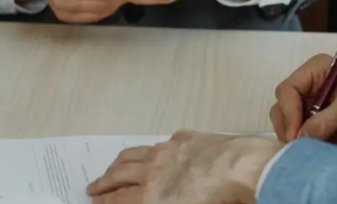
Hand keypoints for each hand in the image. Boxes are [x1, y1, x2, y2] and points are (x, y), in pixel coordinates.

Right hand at [87, 130, 279, 203]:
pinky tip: (158, 149)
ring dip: (120, 162)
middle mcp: (154, 170)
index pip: (119, 200)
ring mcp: (169, 151)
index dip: (104, 201)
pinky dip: (155, 148)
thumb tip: (148, 199)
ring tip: (114, 166)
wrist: (242, 167)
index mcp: (152, 195)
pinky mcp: (188, 139)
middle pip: (120, 175)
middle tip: (94, 187)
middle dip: (104, 183)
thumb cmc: (219, 200)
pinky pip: (165, 141)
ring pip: (136, 154)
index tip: (94, 201)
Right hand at [270, 55, 336, 156]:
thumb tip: (299, 137)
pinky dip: (303, 146)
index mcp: (318, 72)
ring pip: (290, 124)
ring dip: (294, 137)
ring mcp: (317, 110)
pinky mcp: (324, 129)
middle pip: (283, 106)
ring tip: (305, 150)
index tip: (296, 133)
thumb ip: (324, 121)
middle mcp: (313, 89)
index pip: (288, 89)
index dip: (288, 111)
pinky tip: (309, 153)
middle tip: (296, 144)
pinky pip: (304, 138)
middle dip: (287, 125)